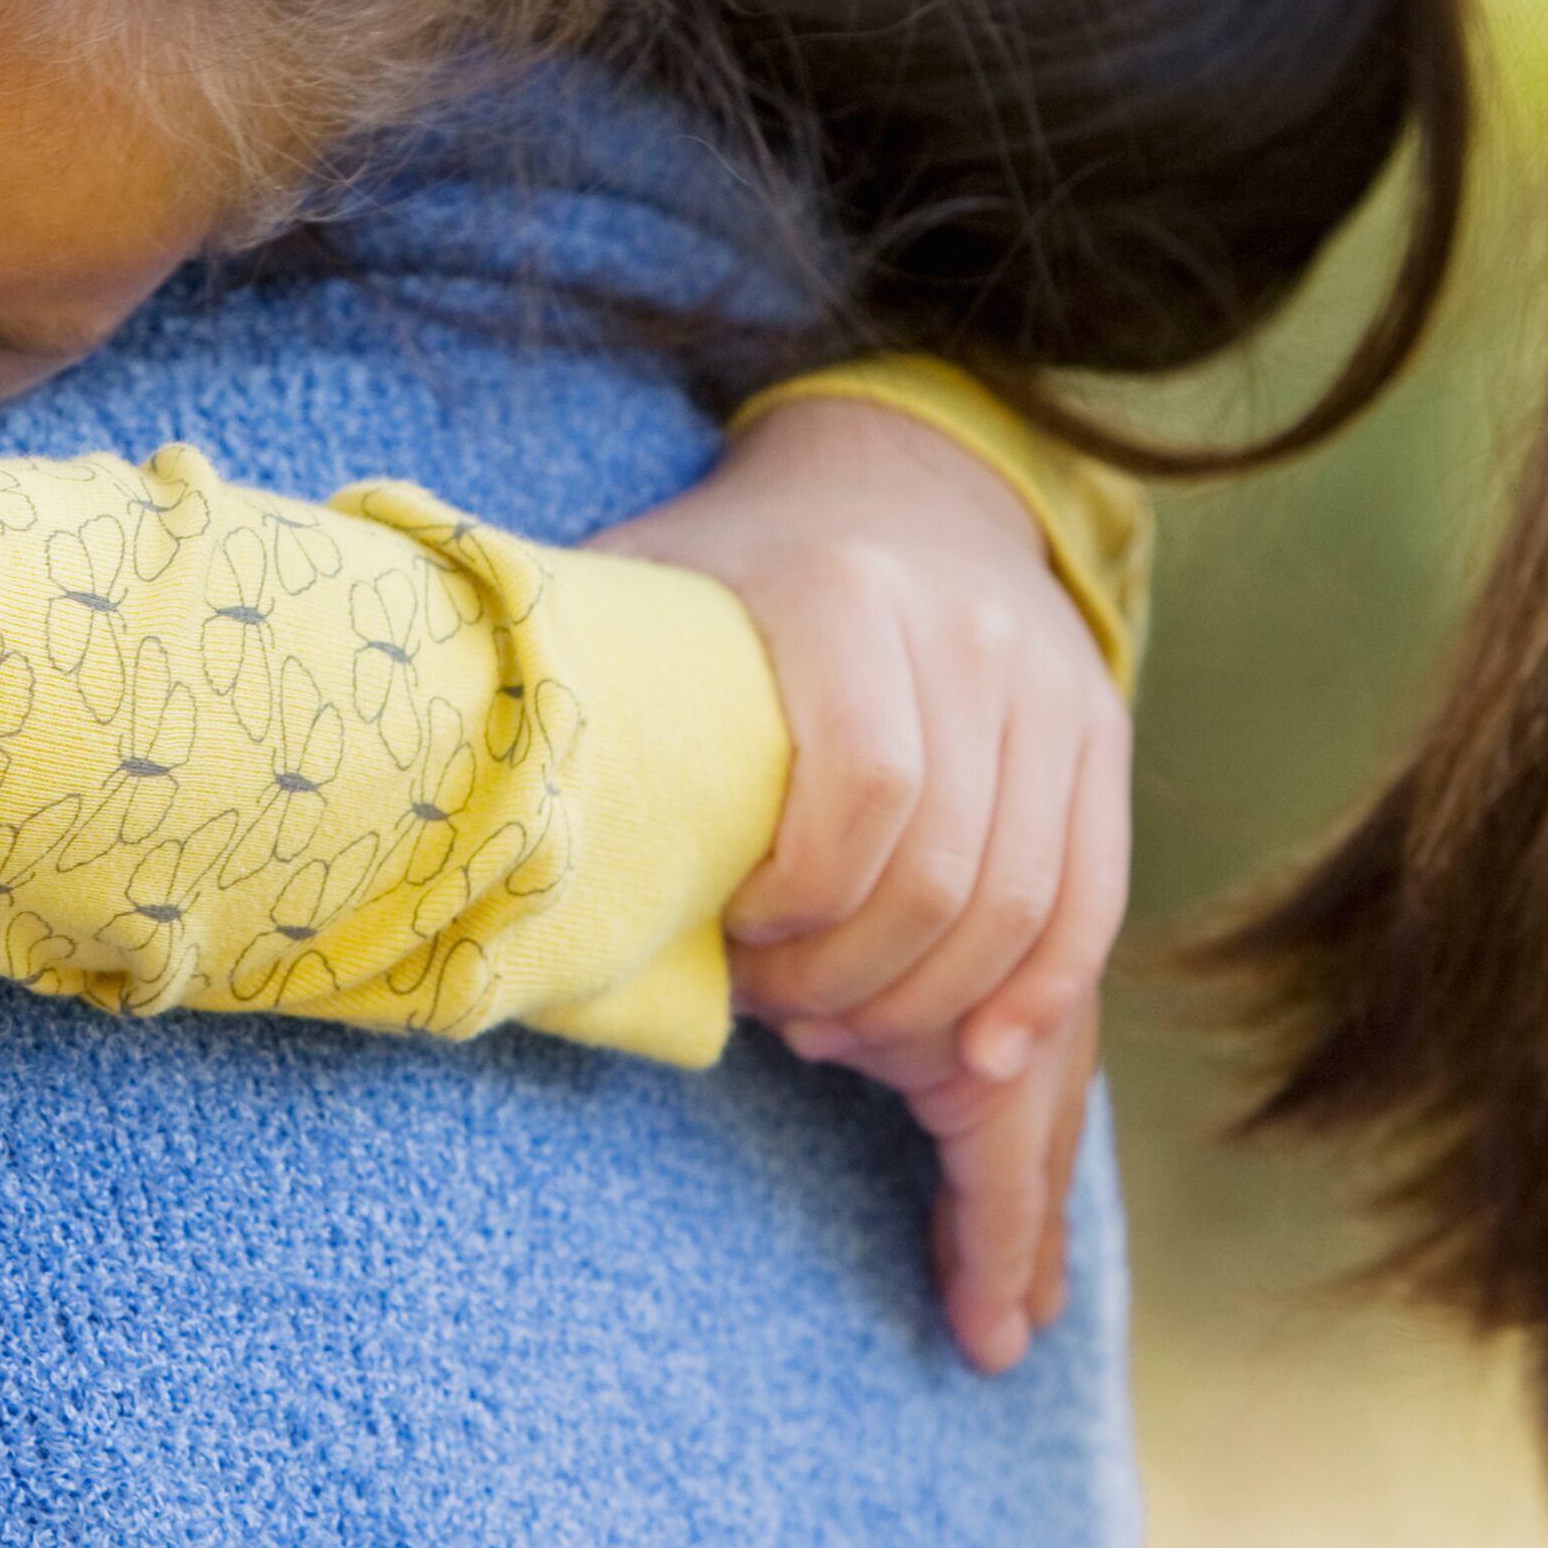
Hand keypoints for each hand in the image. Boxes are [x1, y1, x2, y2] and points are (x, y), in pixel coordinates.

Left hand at [597, 394, 1131, 1374]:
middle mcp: (971, 637)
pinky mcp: (1099, 735)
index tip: (734, 945)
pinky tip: (985, 1067)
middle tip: (780, 1020)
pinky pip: (1089, 900)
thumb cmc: (729, 571)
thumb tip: (448, 811)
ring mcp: (1052, 686)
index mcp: (843, 594)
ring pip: (1024, 904)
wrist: (895, 480)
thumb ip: (575, 688)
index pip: (860, 787)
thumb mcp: (640, 591)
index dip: (798, 903)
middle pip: (945, 871)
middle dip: (857, 981)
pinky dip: (1040, 999)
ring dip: (935, 1009)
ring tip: (847, 1040)